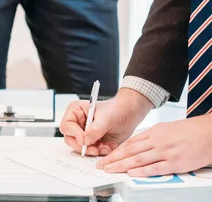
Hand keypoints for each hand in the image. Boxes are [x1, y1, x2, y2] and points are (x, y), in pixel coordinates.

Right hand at [60, 88, 152, 156]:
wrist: (129, 115)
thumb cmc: (117, 110)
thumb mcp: (106, 117)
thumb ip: (95, 129)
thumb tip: (85, 140)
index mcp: (76, 112)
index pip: (66, 126)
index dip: (74, 134)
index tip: (85, 140)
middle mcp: (77, 123)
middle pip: (70, 139)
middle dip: (84, 147)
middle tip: (96, 150)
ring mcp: (84, 133)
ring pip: (80, 148)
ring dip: (94, 150)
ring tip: (107, 147)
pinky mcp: (92, 142)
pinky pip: (91, 151)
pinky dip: (100, 152)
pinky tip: (110, 146)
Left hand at [97, 115, 211, 176]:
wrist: (207, 133)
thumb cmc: (188, 131)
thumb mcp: (165, 129)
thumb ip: (151, 137)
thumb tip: (137, 144)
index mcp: (153, 132)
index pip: (129, 143)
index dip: (115, 151)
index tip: (105, 157)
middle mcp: (156, 141)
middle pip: (130, 151)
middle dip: (113, 158)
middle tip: (101, 165)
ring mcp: (165, 152)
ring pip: (138, 159)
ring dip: (122, 165)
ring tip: (110, 170)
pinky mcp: (175, 162)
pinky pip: (155, 167)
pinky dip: (142, 171)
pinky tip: (131, 173)